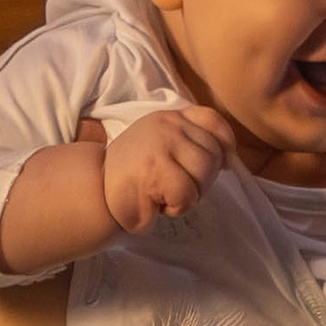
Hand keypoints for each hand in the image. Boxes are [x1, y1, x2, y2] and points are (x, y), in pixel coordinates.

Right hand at [102, 104, 233, 234]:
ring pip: (204, 174)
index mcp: (170, 117)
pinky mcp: (154, 170)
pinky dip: (177, 207)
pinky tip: (157, 203)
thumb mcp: (161, 146)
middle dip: (203, 181)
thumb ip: (190, 142)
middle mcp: (167, 124)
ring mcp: (161, 145)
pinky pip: (187, 194)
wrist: (95, 191)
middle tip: (176, 188)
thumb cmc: (133, 175)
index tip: (224, 164)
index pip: (211, 120)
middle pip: (213, 155)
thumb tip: (230, 158)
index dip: (224, 143)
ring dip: (191, 195)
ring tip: (165, 194)